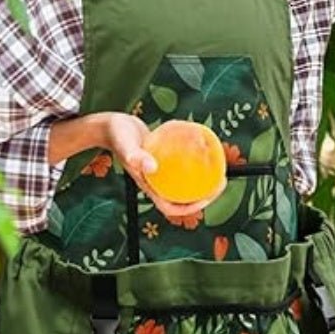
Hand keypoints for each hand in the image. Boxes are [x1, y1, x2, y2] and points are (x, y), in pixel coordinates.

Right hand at [104, 113, 224, 218]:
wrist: (112, 125)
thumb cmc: (117, 136)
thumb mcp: (126, 145)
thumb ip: (135, 157)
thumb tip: (152, 167)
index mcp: (148, 186)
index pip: (170, 207)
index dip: (190, 208)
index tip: (207, 198)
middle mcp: (156, 181)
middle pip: (183, 197)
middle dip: (205, 194)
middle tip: (222, 181)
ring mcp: (160, 171)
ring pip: (185, 182)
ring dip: (203, 180)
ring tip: (220, 168)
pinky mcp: (164, 158)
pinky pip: (183, 165)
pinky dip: (195, 162)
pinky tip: (206, 149)